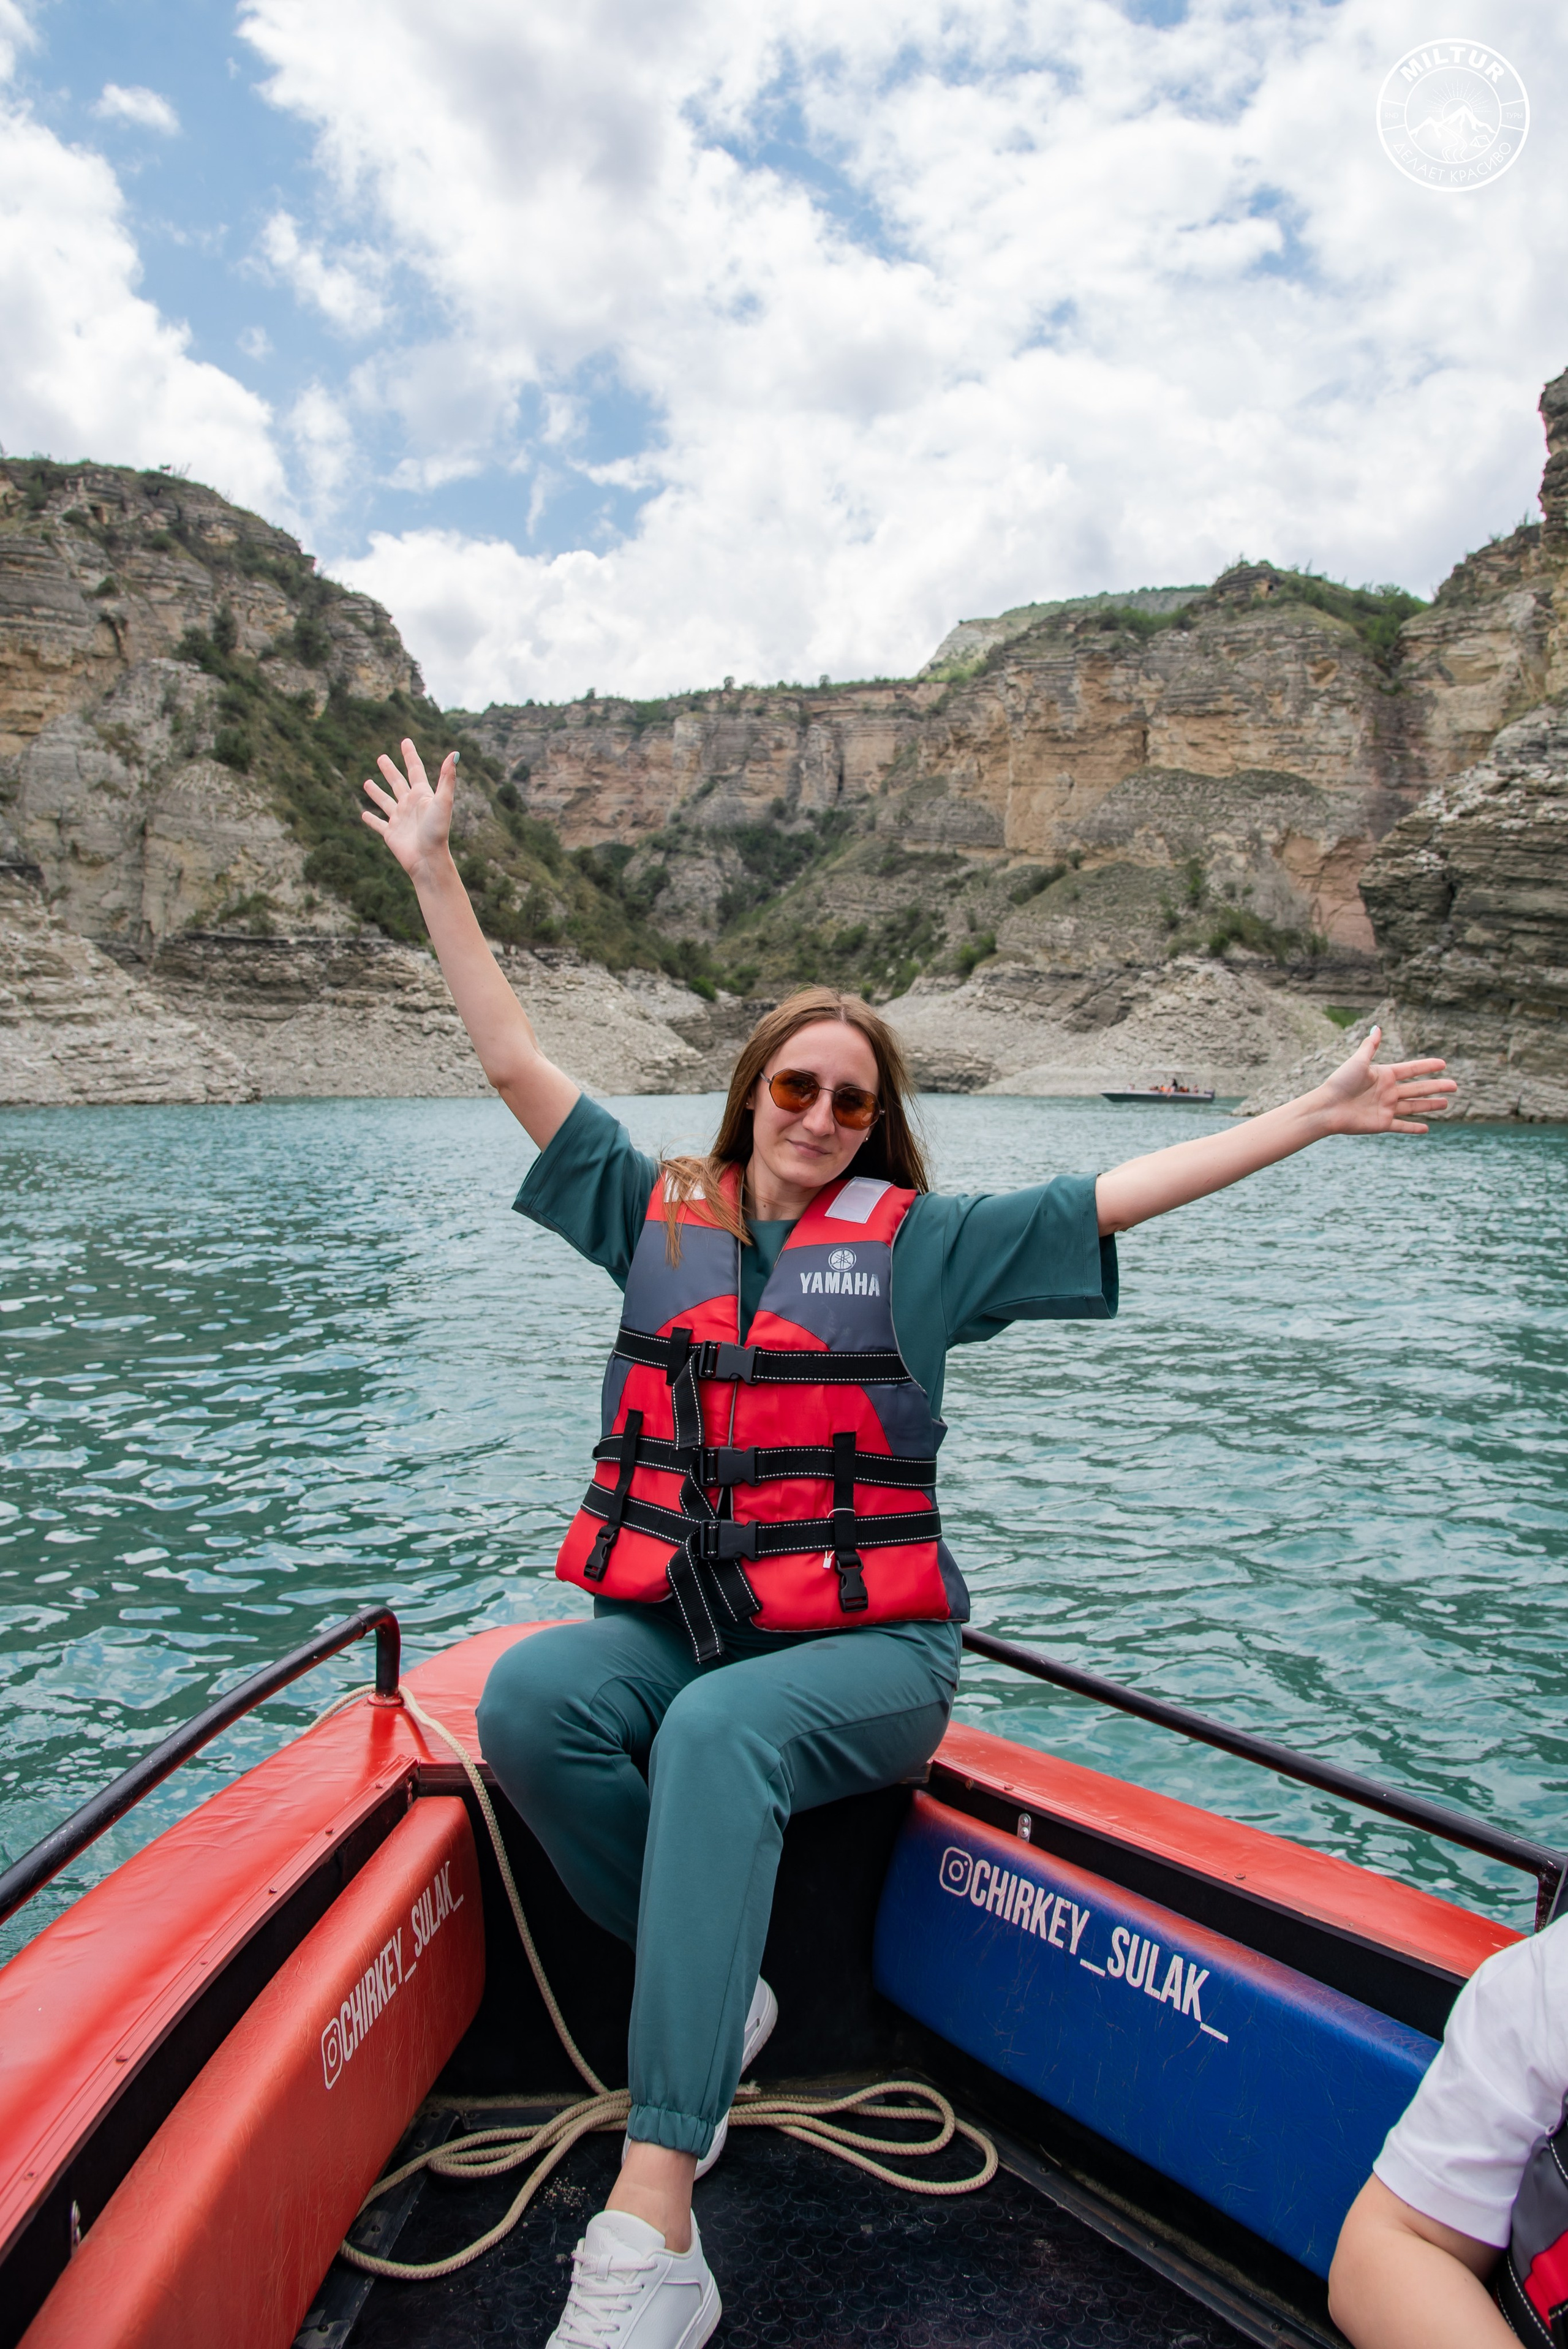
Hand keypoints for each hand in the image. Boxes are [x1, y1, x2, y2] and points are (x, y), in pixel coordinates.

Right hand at [360, 738, 454, 878]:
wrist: (428, 859)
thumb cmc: (437, 831)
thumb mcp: (443, 801)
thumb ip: (447, 778)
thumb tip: (455, 753)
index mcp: (422, 796)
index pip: (414, 770)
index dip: (410, 755)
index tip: (405, 741)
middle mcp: (410, 805)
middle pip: (397, 782)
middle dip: (389, 770)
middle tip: (381, 757)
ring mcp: (399, 819)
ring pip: (385, 801)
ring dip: (376, 792)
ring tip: (366, 782)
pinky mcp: (390, 834)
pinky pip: (378, 824)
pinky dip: (371, 820)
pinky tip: (363, 815)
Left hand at [1315, 1026, 1456, 1134]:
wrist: (1327, 1107)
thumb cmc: (1340, 1082)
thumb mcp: (1358, 1061)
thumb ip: (1370, 1046)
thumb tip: (1377, 1028)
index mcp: (1384, 1075)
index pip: (1411, 1070)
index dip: (1427, 1066)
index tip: (1443, 1064)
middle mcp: (1387, 1092)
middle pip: (1418, 1088)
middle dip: (1436, 1086)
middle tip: (1455, 1085)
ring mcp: (1386, 1108)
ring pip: (1414, 1106)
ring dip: (1430, 1105)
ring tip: (1446, 1103)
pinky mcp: (1382, 1123)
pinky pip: (1402, 1125)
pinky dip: (1414, 1128)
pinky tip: (1427, 1128)